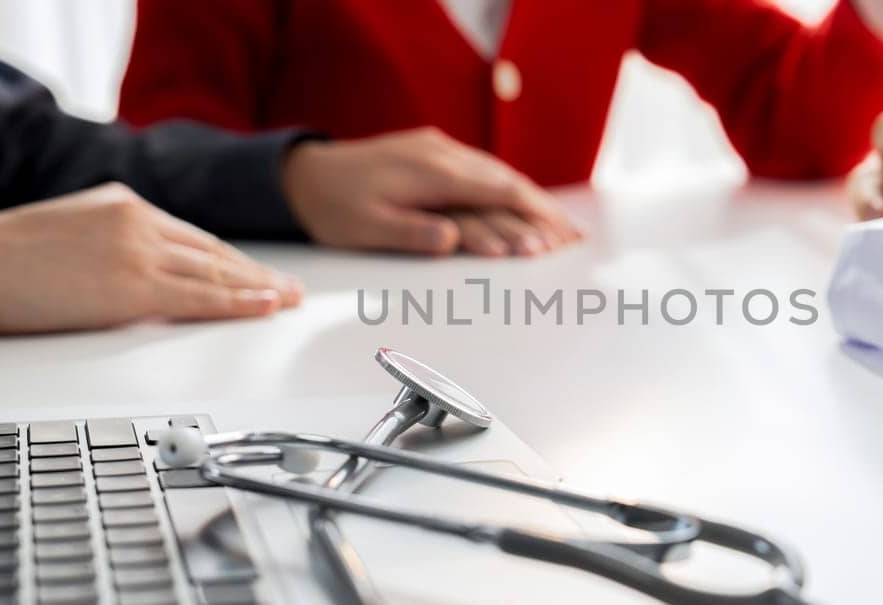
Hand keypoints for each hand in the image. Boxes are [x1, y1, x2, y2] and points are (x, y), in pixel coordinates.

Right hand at [0, 183, 301, 333]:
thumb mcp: (65, 233)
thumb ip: (106, 245)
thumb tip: (129, 274)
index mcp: (122, 202)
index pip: (190, 236)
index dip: (228, 259)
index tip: (253, 273)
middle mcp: (137, 219)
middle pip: (212, 252)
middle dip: (254, 274)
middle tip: (288, 290)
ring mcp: (137, 250)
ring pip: (215, 273)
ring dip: (257, 290)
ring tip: (287, 302)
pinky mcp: (131, 285)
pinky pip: (199, 297)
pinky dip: (238, 303)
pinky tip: (263, 307)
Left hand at [281, 127, 581, 255]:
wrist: (304, 174)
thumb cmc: (333, 208)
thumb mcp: (366, 229)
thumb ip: (413, 233)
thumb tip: (454, 239)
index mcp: (430, 174)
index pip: (497, 191)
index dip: (533, 215)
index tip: (560, 239)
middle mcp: (441, 155)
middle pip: (507, 181)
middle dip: (545, 210)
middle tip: (578, 239)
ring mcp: (438, 150)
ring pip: (497, 174)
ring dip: (531, 200)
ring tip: (561, 227)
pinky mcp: (433, 151)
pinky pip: (481, 170)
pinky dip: (509, 189)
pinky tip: (524, 203)